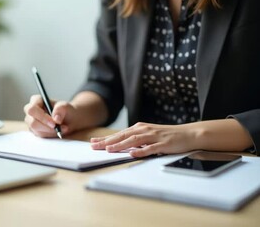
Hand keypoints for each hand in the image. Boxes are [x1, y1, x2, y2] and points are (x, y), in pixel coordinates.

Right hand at [24, 95, 77, 137]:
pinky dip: (50, 135)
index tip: (54, 123)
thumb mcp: (66, 107)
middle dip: (46, 127)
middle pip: (32, 122)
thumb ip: (61, 109)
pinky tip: (58, 131)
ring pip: (36, 130)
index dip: (42, 117)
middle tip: (58, 128)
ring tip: (62, 128)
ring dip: (50, 131)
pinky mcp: (34, 130)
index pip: (32, 109)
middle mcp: (31, 111)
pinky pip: (40, 135)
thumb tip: (56, 118)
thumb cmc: (66, 110)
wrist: (69, 120)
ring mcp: (31, 121)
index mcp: (36, 100)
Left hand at [90, 119, 252, 157]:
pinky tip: (132, 154)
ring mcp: (154, 137)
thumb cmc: (166, 136)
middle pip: (122, 136)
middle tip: (94, 146)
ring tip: (109, 149)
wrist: (189, 134)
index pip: (119, 134)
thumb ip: (135, 140)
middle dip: (107, 141)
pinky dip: (141, 151)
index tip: (92, 142)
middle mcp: (144, 130)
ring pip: (134, 141)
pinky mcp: (163, 144)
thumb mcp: (148, 136)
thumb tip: (120, 147)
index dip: (105, 138)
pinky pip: (150, 148)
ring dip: (120, 145)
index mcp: (139, 128)